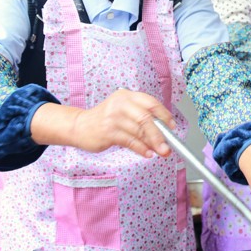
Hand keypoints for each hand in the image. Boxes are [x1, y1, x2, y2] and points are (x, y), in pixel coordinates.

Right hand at [32, 88, 176, 157]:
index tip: (172, 127)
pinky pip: (130, 141)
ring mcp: (113, 117)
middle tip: (168, 146)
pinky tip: (147, 153)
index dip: (164, 115)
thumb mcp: (124, 113)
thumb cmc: (106, 120)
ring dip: (153, 143)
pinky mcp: (108, 132)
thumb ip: (142, 120)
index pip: (151, 103)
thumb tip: (164, 135)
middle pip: (146, 118)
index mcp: (127, 96)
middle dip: (160, 134)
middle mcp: (120, 104)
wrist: (79, 126)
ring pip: (139, 131)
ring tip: (160, 151)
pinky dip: (141, 149)